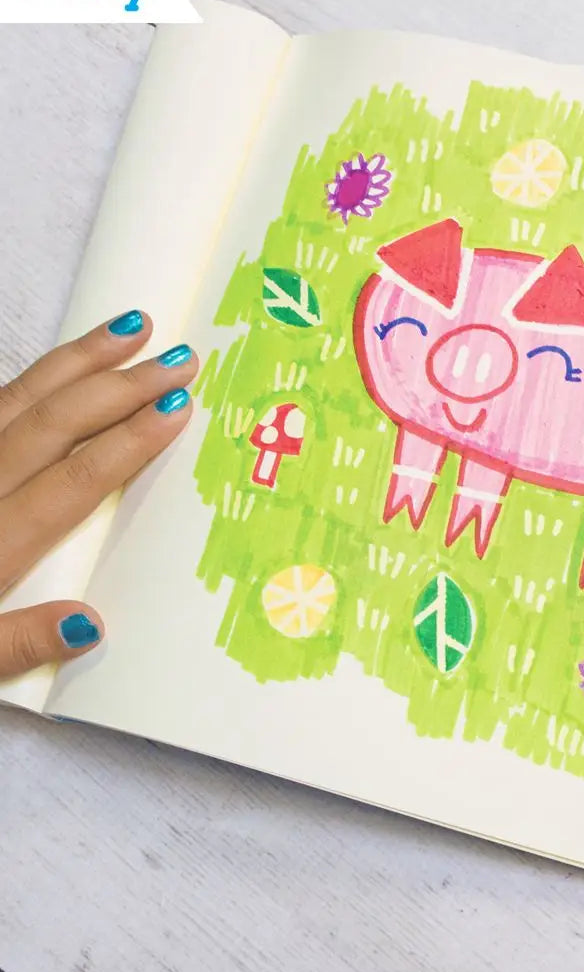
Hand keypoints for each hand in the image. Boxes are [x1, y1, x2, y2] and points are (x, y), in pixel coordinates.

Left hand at [0, 310, 196, 678]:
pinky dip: (23, 381)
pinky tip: (49, 370)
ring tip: (128, 327)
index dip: (132, 439)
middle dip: (122, 385)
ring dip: (78, 362)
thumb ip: (14, 644)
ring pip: (17, 400)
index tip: (179, 404)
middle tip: (180, 356)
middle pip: (55, 425)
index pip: (77, 479)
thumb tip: (91, 624)